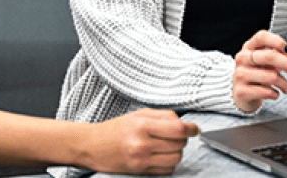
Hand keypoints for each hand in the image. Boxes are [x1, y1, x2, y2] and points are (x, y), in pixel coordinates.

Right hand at [85, 108, 199, 174]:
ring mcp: (141, 159)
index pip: (177, 128)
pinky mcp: (140, 171)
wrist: (92, 145)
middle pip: (179, 144)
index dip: (191, 129)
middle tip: (175, 135)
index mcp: (142, 124)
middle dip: (182, 139)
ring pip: (176, 158)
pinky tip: (160, 156)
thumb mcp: (137, 114)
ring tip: (167, 146)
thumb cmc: (115, 128)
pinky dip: (168, 163)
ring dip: (176, 152)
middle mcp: (142, 143)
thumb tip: (184, 123)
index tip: (195, 129)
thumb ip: (162, 116)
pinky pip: (167, 170)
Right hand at [233, 30, 286, 112]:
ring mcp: (239, 74)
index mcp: (248, 47)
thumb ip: (281, 57)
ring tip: (286, 87)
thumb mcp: (268, 63)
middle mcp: (242, 58)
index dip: (278, 41)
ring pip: (271, 76)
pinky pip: (267, 92)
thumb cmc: (258, 74)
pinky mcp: (241, 92)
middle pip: (269, 56)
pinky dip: (276, 94)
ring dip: (285, 84)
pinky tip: (275, 94)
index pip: (262, 37)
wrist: (241, 94)